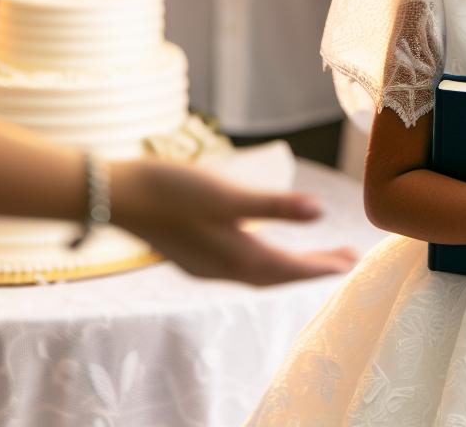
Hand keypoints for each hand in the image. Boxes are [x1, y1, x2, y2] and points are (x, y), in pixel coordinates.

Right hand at [110, 159, 356, 284]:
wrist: (113, 195)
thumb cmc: (170, 191)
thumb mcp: (226, 195)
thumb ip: (274, 205)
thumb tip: (321, 211)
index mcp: (236, 258)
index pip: (291, 268)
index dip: (322, 265)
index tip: (353, 260)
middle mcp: (222, 269)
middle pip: (277, 274)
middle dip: (311, 267)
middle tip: (344, 258)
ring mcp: (203, 265)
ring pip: (256, 272)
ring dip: (286, 264)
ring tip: (310, 256)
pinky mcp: (190, 254)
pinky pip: (237, 265)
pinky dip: (260, 260)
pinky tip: (256, 246)